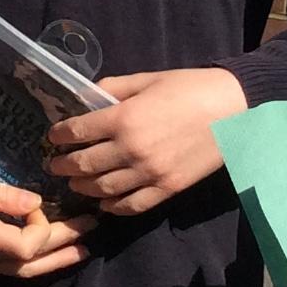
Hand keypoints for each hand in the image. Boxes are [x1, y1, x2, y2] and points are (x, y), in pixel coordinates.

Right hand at [0, 165, 99, 277]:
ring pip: (23, 272)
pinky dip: (35, 262)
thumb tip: (37, 203)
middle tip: (94, 226)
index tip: (40, 201)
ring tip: (83, 248)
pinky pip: (10, 268)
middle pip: (31, 262)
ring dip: (55, 260)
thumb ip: (1, 195)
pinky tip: (50, 253)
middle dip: (65, 244)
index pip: (27, 245)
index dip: (43, 225)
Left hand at [44, 67, 246, 216]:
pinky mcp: (167, 189)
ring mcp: (149, 174)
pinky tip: (104, 203)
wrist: (234, 110)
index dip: (60, 135)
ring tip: (75, 184)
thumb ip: (114, 89)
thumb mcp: (147, 79)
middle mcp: (131, 150)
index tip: (53, 137)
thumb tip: (88, 99)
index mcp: (123, 118)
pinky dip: (112, 207)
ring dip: (83, 188)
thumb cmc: (190, 88)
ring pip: (102, 189)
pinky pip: (131, 205)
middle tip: (55, 165)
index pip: (77, 132)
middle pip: (84, 165)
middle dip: (63, 166)